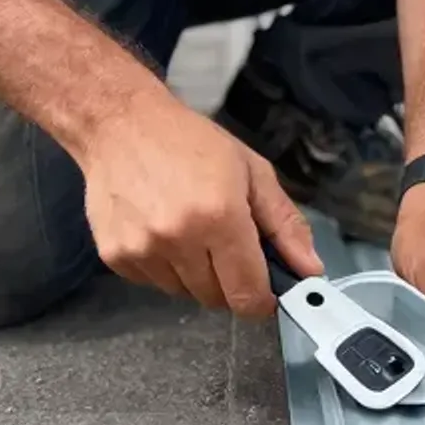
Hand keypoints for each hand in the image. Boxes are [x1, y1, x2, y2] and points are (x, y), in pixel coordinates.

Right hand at [80, 90, 322, 318]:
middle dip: (228, 281)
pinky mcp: (115, 255)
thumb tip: (310, 270)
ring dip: (194, 275)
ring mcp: (142, 250)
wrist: (119, 124)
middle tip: (223, 244)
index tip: (264, 291)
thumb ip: (284, 224)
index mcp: (220, 217)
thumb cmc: (189, 142)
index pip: (248, 294)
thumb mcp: (251, 172)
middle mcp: (179, 239)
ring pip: (184, 293)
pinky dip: (163, 268)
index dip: (261, 300)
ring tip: (188, 231)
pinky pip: (152, 284)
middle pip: (217, 299)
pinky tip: (160, 230)